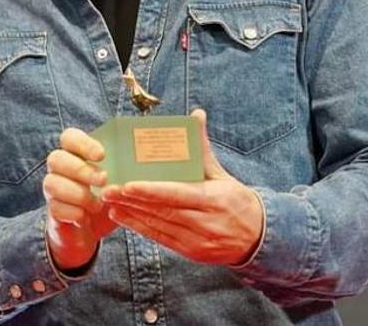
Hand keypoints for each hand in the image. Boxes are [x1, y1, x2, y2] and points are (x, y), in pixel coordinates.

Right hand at [43, 127, 116, 271]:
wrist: (88, 232)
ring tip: (97, 205)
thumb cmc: (106, 201)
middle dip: (80, 169)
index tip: (102, 155)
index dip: (83, 143)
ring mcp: (53, 189)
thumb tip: (150, 160)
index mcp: (75, 155)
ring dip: (78, 194)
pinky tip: (85, 218)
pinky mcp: (52, 210)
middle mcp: (60, 169)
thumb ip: (126, 172)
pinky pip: (55, 208)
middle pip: (56, 158)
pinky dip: (74, 214)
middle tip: (103, 180)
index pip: (69, 137)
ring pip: (52, 183)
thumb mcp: (119, 184)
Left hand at [100, 109, 264, 265]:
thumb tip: (197, 114)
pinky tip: (122, 216)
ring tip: (109, 201)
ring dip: (131, 214)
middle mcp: (206, 222)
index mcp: (214, 199)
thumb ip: (203, 148)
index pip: (177, 194)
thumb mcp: (222, 174)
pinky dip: (140, 228)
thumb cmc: (236, 200)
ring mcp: (198, 240)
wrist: (259, 238)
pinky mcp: (192, 252)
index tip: (127, 184)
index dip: (151, 191)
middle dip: (132, 201)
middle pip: (163, 211)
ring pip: (159, 227)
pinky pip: (161, 239)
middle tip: (108, 189)